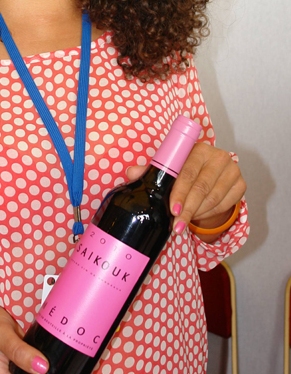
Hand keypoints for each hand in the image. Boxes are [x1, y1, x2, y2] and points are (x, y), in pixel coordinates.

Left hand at [126, 143, 244, 239]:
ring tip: (184, 222)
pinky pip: (225, 205)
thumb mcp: (171, 169)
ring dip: (197, 213)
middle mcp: (218, 156)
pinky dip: (210, 214)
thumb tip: (131, 173)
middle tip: (177, 225)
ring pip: (214, 198)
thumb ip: (151, 171)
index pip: (188, 172)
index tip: (172, 209)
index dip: (179, 193)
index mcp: (198, 148)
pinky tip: (199, 216)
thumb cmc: (186, 171)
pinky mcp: (241, 184)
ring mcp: (232, 169)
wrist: (212, 175)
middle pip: (202, 187)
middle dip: (188, 209)